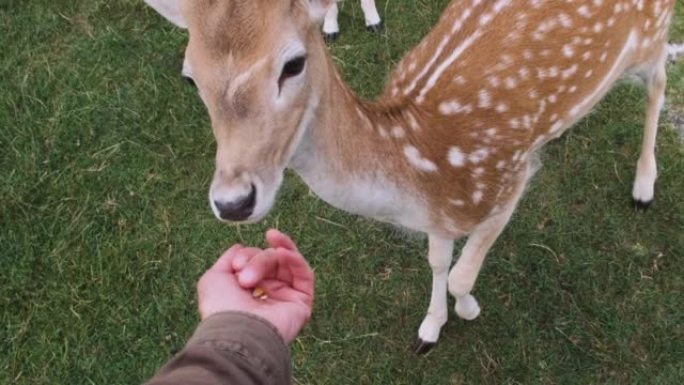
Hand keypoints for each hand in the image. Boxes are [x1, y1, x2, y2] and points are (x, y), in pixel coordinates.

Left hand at [197, 230, 313, 343]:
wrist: (237, 332)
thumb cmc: (221, 308)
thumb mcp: (215, 277)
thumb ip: (229, 259)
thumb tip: (240, 247)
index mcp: (247, 292)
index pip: (255, 262)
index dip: (247, 256)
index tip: (237, 265)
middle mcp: (268, 295)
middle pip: (271, 261)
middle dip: (259, 258)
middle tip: (245, 273)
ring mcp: (286, 299)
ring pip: (287, 264)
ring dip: (278, 251)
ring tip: (270, 242)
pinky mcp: (302, 303)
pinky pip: (304, 274)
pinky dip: (295, 258)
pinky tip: (282, 251)